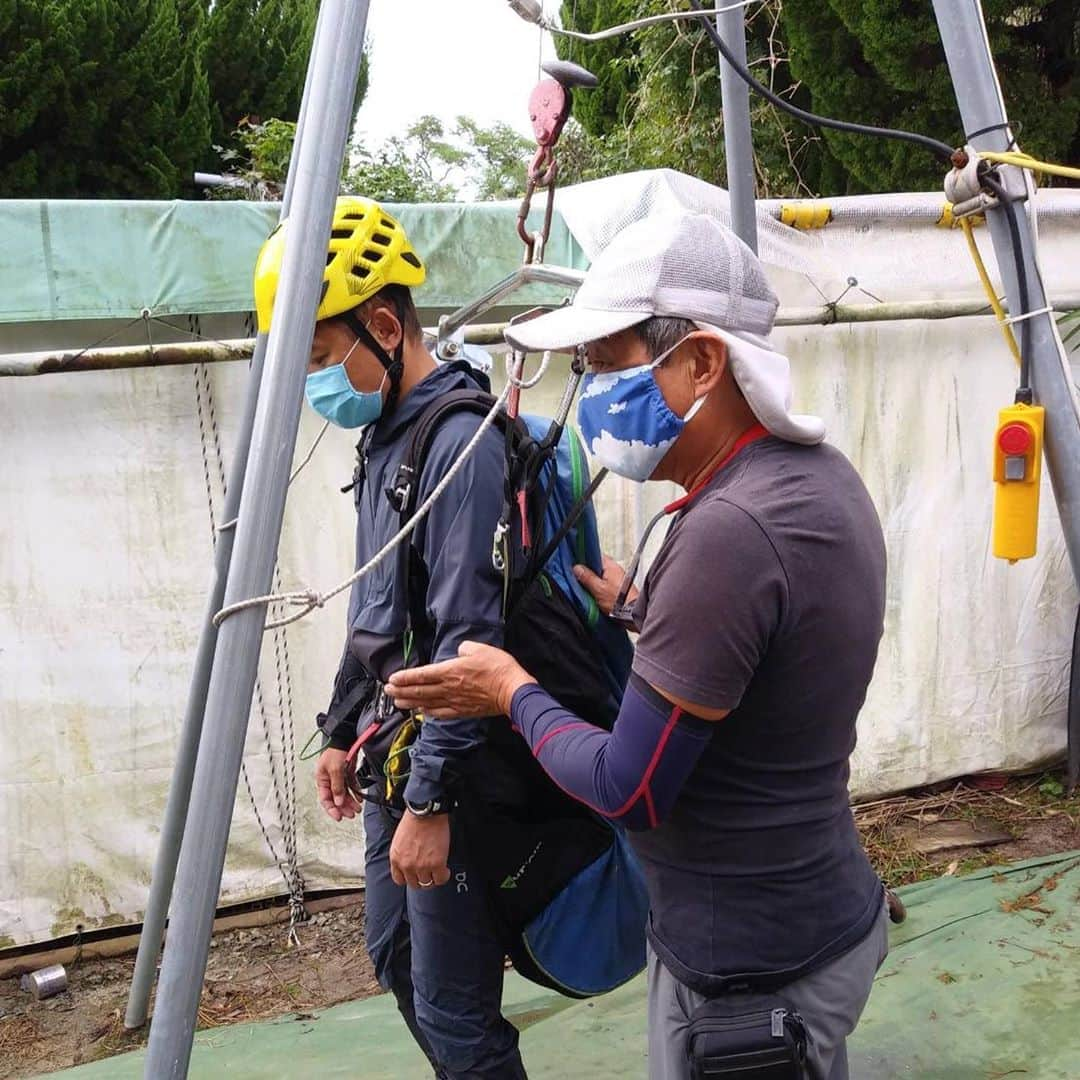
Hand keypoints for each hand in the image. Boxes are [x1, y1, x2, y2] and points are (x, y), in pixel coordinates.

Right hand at [315, 748, 360, 821]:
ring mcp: (339, 776)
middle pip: (336, 798)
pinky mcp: (347, 772)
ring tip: (357, 808)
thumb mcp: (335, 769)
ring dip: (350, 801)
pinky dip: (355, 792)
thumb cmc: (335, 751)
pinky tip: (359, 798)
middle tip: (351, 814)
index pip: (325, 799)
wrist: (345, 737)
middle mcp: (330, 780)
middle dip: (343, 807)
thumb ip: (337, 786)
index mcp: (322, 780)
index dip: (331, 809)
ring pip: (344, 793)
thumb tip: (338, 802)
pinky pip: (351, 786)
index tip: (339, 817)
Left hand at [386, 641, 534, 718]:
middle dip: (402, 690)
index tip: (392, 678)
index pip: (422, 675)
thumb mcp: (480, 648)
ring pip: (427, 703)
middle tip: (388, 691)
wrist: (512, 690)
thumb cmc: (498, 668)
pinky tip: (422, 712)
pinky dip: (429, 713)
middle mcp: (449, 688)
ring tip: (398, 702)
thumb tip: (458, 652)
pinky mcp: (463, 711)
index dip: (405, 677)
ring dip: (411, 702)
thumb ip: (464, 649)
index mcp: (451, 671)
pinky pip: (441, 713)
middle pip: (420, 690)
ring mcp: (455, 702)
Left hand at [390, 811, 451, 888]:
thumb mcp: (399, 839)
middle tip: (428, 873)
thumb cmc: (414, 819)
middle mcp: (407, 865)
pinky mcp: (436, 864)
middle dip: (422, 879)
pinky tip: (445, 870)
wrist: (426, 812)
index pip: (399, 879)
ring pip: (427, 883)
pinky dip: (444, 876)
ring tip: (438, 871)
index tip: (414, 875)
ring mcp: (421, 866)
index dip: (409, 877)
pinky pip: (440, 879)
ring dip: (433, 878)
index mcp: (396, 858)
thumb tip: (410, 860)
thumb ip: (402, 853)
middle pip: (414, 883)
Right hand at [573, 554, 636, 616]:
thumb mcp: (598, 589)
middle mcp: (615, 570)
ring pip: (600, 576)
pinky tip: (594, 594)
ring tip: (586, 588)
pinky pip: (605, 584)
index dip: (584, 560)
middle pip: (597, 566)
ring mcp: (617, 579)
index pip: (595, 555)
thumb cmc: (619, 601)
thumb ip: (587, 577)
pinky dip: (599, 587)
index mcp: (611, 566)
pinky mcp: (617, 588)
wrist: (631, 614)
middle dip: (588, 572)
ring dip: (593, 581)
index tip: (576, 565)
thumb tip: (577, 569)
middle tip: (579, 578)